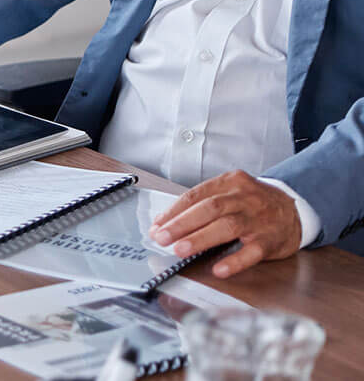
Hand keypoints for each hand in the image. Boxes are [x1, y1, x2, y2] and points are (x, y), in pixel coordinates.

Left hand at [149, 170, 302, 278]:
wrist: (295, 210)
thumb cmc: (254, 204)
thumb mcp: (230, 193)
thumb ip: (201, 205)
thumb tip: (165, 223)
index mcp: (230, 183)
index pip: (196, 196)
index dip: (174, 212)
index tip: (157, 225)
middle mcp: (244, 198)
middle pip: (209, 209)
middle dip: (182, 224)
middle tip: (162, 238)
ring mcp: (259, 219)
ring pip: (227, 226)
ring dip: (201, 239)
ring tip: (180, 250)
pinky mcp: (271, 240)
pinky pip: (252, 251)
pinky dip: (234, 260)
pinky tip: (219, 269)